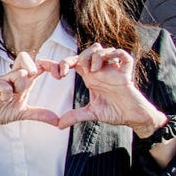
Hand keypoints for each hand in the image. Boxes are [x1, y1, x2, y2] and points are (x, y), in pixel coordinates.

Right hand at [0, 52, 61, 133]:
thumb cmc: (1, 111)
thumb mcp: (24, 113)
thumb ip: (40, 114)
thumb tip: (58, 121)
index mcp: (23, 81)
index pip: (38, 65)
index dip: (50, 65)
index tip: (60, 75)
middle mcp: (12, 77)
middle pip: (25, 57)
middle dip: (34, 67)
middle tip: (33, 81)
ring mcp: (2, 79)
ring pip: (19, 73)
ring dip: (20, 87)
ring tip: (12, 97)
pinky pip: (4, 85)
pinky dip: (6, 95)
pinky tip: (2, 100)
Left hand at [40, 44, 164, 133]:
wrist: (133, 118)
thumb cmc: (115, 112)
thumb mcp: (91, 113)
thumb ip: (75, 116)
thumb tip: (59, 125)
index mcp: (91, 77)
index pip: (73, 63)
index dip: (58, 63)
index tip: (42, 65)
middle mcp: (100, 70)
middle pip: (85, 53)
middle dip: (72, 58)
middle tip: (63, 72)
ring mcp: (113, 70)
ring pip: (101, 50)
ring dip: (92, 56)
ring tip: (88, 71)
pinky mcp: (126, 73)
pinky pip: (123, 55)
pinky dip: (113, 56)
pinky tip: (101, 68)